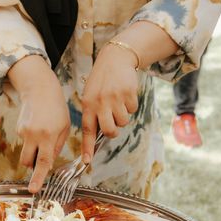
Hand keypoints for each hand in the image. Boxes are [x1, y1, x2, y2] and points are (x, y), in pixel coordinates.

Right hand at [9, 55, 69, 192]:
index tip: (33, 189)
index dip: (38, 177)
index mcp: (49, 136)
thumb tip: (49, 162)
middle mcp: (34, 135)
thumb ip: (57, 146)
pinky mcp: (18, 129)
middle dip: (33, 166)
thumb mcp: (64, 127)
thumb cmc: (56, 108)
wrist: (39, 89)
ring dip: (33, 153)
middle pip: (28, 162)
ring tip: (43, 137)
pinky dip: (31, 140)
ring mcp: (24, 132)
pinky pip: (25, 142)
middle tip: (41, 159)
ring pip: (26, 153)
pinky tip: (38, 127)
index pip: (44, 162)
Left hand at [81, 43, 138, 162]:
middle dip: (113, 132)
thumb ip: (93, 113)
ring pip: (123, 122)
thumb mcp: (90, 95)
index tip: (87, 161)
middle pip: (109, 130)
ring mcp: (115, 98)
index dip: (87, 147)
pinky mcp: (128, 94)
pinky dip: (131, 105)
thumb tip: (99, 134)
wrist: (115, 59)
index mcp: (88, 104)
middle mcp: (100, 103)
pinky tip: (125, 94)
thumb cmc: (101, 81)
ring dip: (123, 116)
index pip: (87, 129)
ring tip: (118, 103)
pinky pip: (133, 109)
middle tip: (114, 125)